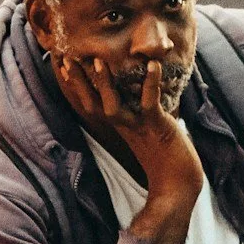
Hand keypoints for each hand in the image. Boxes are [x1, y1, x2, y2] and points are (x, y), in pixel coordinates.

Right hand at [57, 55, 201, 243]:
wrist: (178, 185)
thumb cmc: (166, 158)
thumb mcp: (148, 133)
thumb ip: (140, 116)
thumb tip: (142, 98)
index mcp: (120, 126)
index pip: (92, 104)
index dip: (77, 86)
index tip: (65, 65)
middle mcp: (124, 127)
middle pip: (93, 104)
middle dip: (79, 82)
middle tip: (66, 58)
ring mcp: (139, 127)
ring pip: (113, 105)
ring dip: (105, 84)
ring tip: (99, 60)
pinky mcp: (157, 127)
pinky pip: (150, 103)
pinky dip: (151, 84)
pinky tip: (153, 65)